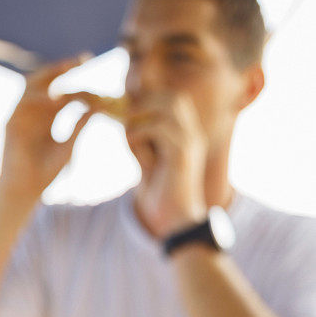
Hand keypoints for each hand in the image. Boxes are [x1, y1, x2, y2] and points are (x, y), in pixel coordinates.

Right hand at [0, 57, 93, 207]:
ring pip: (32, 86)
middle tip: (82, 60)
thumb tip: (98, 107)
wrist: (25, 191)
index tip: (98, 82)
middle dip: (62, 69)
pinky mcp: (11, 124)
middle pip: (47, 82)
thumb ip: (80, 126)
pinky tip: (54, 99)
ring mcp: (21, 116)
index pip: (63, 93)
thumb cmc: (45, 173)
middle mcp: (34, 112)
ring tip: (68, 69)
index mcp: (48, 117)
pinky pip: (23, 104)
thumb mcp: (68, 146)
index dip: (80, 85)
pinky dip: (38, 99)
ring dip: (49, 76)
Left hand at [125, 92, 207, 238]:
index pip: (173, 98)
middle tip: (123, 113)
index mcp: (185, 133)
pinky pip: (162, 128)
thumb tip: (124, 118)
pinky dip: (142, 129)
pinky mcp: (183, 155)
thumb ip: (140, 137)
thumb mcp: (146, 157)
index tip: (124, 107)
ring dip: (144, 110)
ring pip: (170, 105)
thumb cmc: (159, 191)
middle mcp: (192, 134)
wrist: (173, 220)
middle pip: (175, 97)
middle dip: (147, 99)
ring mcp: (190, 143)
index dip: (149, 97)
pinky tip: (131, 141)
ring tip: (126, 127)